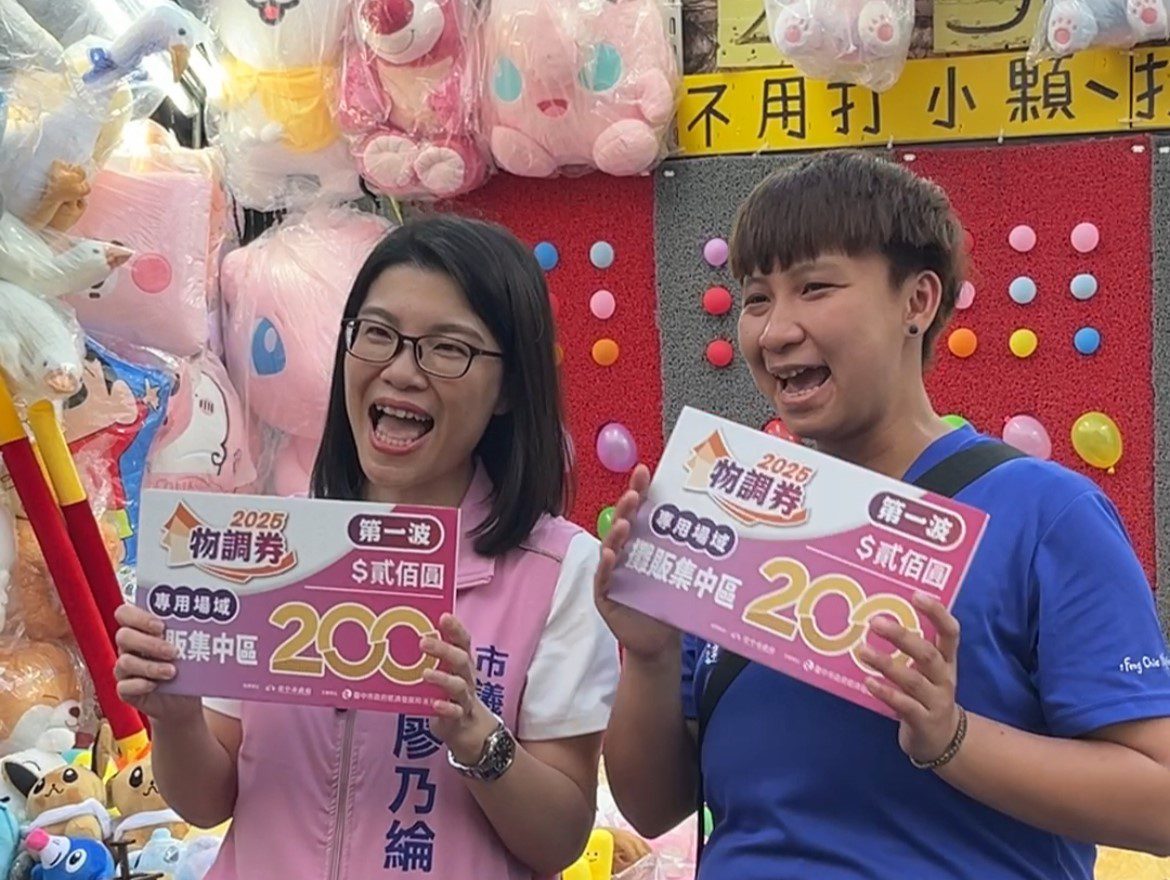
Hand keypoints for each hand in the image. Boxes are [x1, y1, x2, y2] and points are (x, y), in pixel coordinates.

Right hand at [113, 603, 203, 724]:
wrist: (184, 700)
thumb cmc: (186, 667)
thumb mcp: (190, 647)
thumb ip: (189, 632)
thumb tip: (209, 620)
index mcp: (141, 630)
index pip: (125, 613)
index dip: (139, 617)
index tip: (161, 626)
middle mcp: (129, 647)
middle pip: (123, 636)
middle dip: (148, 643)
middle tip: (173, 651)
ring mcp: (125, 669)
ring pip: (124, 662)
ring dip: (150, 666)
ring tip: (172, 672)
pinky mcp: (126, 690)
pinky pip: (124, 686)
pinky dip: (140, 685)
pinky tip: (154, 685)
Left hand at [420, 614, 498, 764]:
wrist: (467, 727)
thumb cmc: (450, 692)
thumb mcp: (446, 671)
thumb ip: (433, 656)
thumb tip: (404, 633)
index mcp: (462, 662)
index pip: (463, 641)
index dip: (456, 628)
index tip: (444, 616)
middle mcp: (466, 677)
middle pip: (461, 659)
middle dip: (444, 649)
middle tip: (423, 642)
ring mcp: (465, 697)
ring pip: (459, 686)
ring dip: (443, 678)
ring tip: (425, 673)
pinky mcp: (459, 717)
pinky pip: (455, 712)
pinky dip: (445, 708)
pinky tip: (434, 704)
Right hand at [594, 464, 680, 661]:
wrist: (660, 642)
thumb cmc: (672, 603)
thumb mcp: (685, 572)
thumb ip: (696, 553)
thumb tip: (734, 529)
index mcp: (643, 541)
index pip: (640, 510)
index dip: (640, 490)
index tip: (645, 471)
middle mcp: (625, 552)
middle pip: (623, 522)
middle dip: (627, 506)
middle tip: (633, 493)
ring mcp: (612, 571)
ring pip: (611, 546)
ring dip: (616, 533)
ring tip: (624, 523)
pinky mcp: (604, 593)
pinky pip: (603, 577)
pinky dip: (607, 565)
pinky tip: (612, 556)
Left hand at [859, 592, 963, 765]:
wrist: (942, 741)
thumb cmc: (927, 694)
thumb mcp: (927, 670)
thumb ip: (911, 646)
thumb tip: (878, 614)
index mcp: (946, 660)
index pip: (950, 632)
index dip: (936, 613)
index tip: (917, 595)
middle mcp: (944, 678)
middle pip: (928, 654)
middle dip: (902, 636)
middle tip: (875, 622)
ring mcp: (936, 701)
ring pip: (913, 680)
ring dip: (886, 664)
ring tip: (862, 650)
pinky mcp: (924, 722)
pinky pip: (905, 706)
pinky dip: (886, 693)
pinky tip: (868, 682)